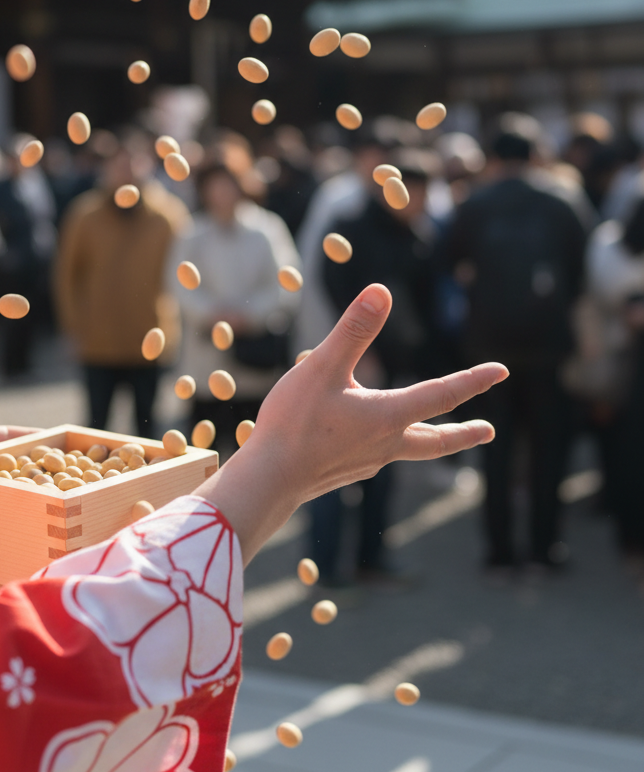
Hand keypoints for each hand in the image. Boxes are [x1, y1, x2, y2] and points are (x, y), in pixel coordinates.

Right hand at [196, 284, 506, 562]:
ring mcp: (368, 461)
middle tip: (488, 431)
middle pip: (437, 440)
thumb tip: (381, 291)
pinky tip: (367, 438)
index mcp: (388, 416)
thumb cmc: (294, 423)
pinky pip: (377, 454)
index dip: (474, 380)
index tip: (502, 371)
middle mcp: (386, 443)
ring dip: (427, 438)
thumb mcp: (322, 367)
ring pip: (408, 448)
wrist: (269, 480)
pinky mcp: (347, 471)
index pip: (442, 394)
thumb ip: (352, 330)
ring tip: (431, 432)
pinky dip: (389, 443)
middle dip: (465, 433)